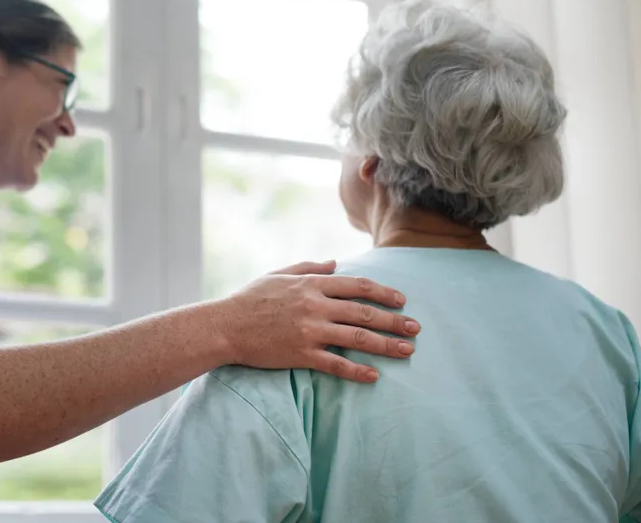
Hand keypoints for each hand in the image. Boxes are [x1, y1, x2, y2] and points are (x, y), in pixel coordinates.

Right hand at [220, 260, 419, 382]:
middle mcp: (315, 305)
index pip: (357, 285)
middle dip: (394, 320)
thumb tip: (335, 263)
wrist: (224, 326)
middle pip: (364, 312)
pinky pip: (335, 363)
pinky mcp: (301, 354)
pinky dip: (356, 371)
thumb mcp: (278, 274)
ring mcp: (309, 330)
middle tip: (416, 328)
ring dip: (386, 345)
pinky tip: (374, 376)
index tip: (401, 300)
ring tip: (407, 350)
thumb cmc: (249, 299)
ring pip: (357, 337)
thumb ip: (309, 267)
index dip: (383, 292)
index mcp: (311, 284)